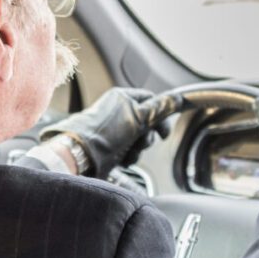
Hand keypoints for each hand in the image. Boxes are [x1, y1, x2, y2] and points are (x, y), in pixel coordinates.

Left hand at [41, 88, 165, 176]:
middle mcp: (117, 110)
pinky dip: (127, 156)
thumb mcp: (138, 117)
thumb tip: (178, 98)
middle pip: (145, 122)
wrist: (80, 154)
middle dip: (146, 137)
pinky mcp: (107, 144)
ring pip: (137, 138)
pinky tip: (122, 160)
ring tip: (129, 154)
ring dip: (137, 149)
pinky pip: (125, 148)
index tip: (163, 132)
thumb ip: (160, 108)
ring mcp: (112, 128)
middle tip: (141, 143)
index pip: (151, 101)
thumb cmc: (107, 133)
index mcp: (123, 97)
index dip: (160, 116)